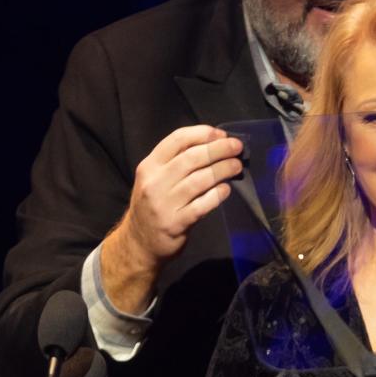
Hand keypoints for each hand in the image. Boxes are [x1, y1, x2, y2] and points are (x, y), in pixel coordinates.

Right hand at [101, 125, 242, 313]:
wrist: (138, 243)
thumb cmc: (153, 206)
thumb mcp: (155, 179)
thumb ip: (176, 162)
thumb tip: (213, 144)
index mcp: (149, 166)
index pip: (177, 140)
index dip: (202, 133)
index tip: (221, 134)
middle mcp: (154, 182)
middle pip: (191, 158)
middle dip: (218, 149)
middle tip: (237, 147)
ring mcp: (163, 204)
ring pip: (199, 180)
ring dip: (222, 170)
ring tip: (237, 166)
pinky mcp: (175, 224)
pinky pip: (201, 205)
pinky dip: (217, 195)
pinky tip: (227, 190)